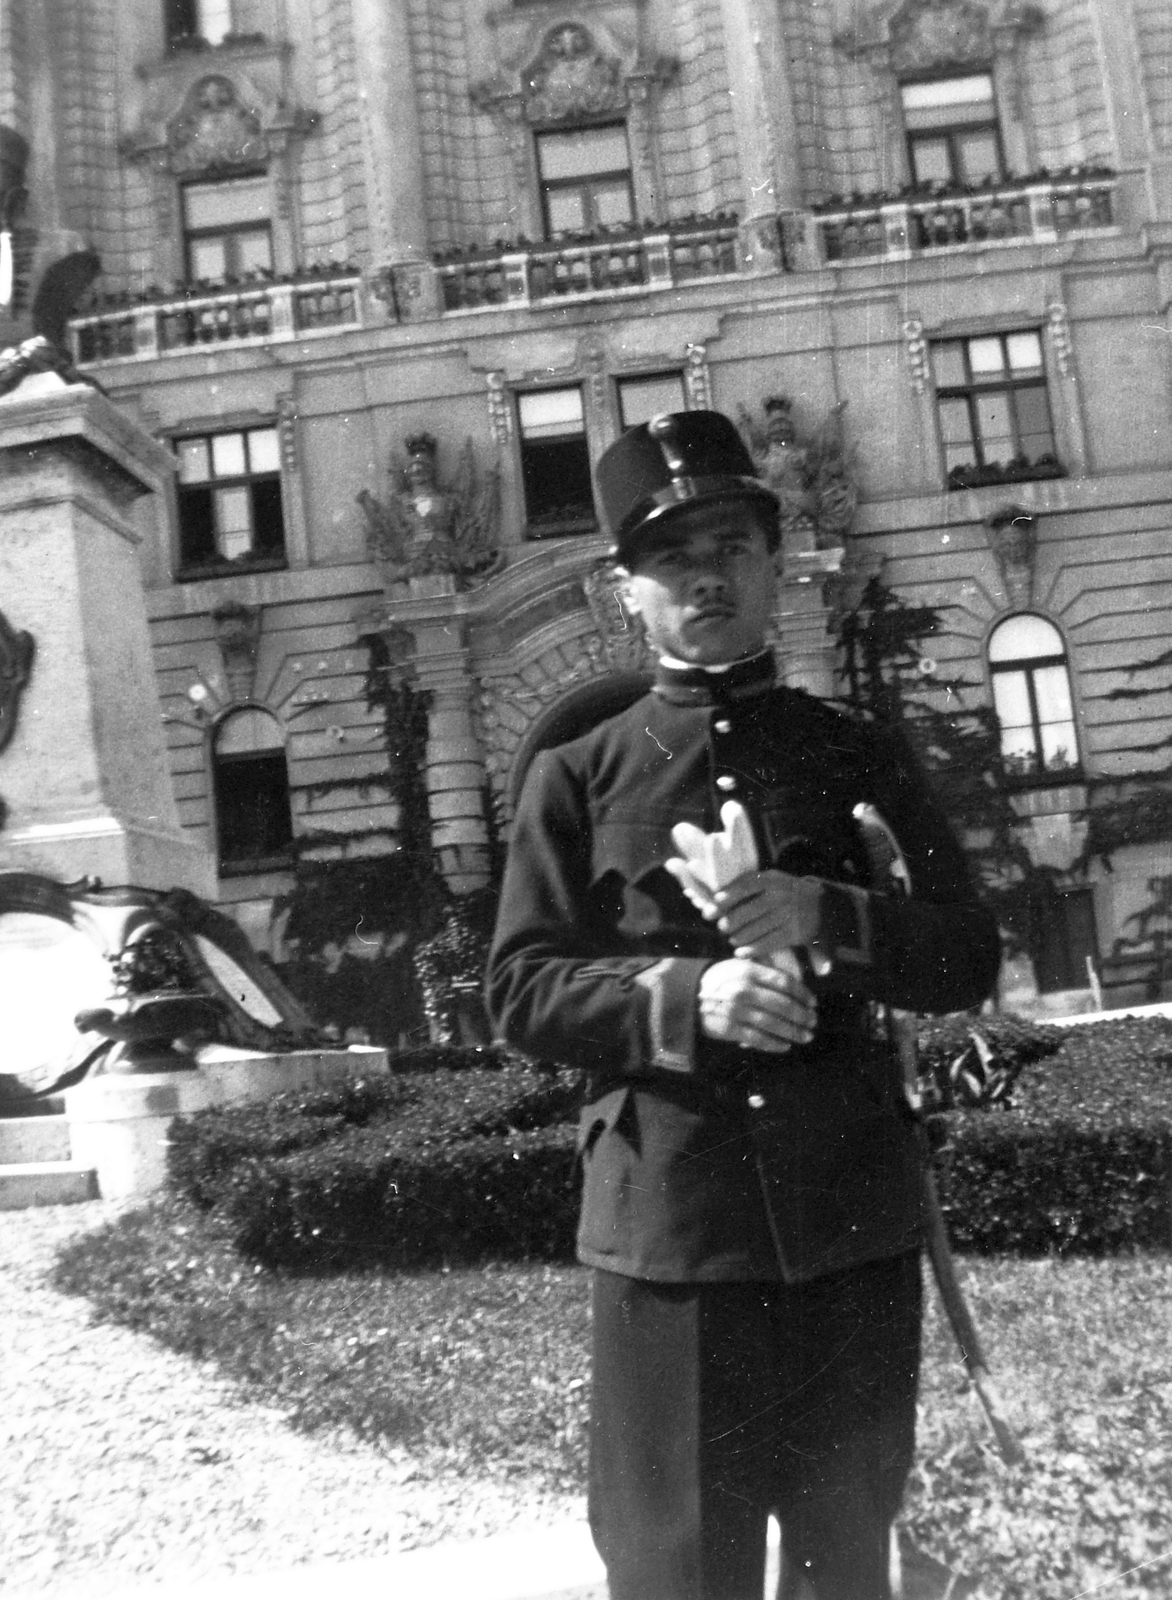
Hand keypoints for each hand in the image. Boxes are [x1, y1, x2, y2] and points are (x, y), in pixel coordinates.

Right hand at [698, 955, 816, 1053]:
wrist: (688, 995)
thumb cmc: (720, 980)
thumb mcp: (739, 966)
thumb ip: (764, 972)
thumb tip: (795, 986)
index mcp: (749, 971)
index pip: (784, 982)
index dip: (802, 994)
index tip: (813, 1003)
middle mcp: (743, 990)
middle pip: (782, 1004)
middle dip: (802, 1015)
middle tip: (812, 1022)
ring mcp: (736, 1011)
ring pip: (773, 1024)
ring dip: (793, 1032)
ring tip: (805, 1036)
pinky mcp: (729, 1029)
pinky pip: (757, 1039)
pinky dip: (773, 1044)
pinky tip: (785, 1046)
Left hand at [713, 871, 830, 973]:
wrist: (822, 905)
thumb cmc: (785, 892)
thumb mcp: (771, 881)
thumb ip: (747, 886)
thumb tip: (715, 899)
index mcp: (772, 879)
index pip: (746, 886)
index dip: (727, 897)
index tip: (711, 908)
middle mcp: (781, 895)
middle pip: (750, 910)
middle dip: (732, 921)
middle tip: (722, 928)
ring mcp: (789, 914)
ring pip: (758, 928)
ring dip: (740, 936)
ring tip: (732, 940)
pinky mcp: (795, 932)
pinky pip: (770, 942)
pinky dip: (753, 949)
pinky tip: (741, 953)